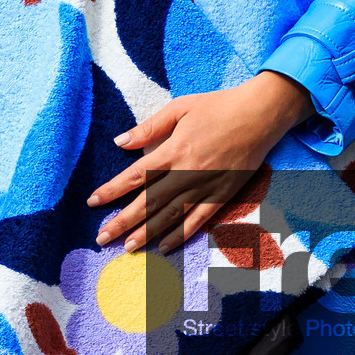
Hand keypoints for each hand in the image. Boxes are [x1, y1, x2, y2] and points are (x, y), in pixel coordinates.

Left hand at [88, 73, 310, 253]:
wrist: (260, 114)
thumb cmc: (219, 107)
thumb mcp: (181, 107)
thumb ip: (150, 127)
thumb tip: (121, 142)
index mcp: (174, 150)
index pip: (135, 175)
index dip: (112, 190)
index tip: (93, 202)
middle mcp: (187, 172)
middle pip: (148, 202)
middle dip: (123, 221)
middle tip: (102, 237)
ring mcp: (206, 186)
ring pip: (171, 215)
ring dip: (147, 233)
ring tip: (128, 247)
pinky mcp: (223, 195)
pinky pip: (199, 219)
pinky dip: (181, 234)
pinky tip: (165, 246)